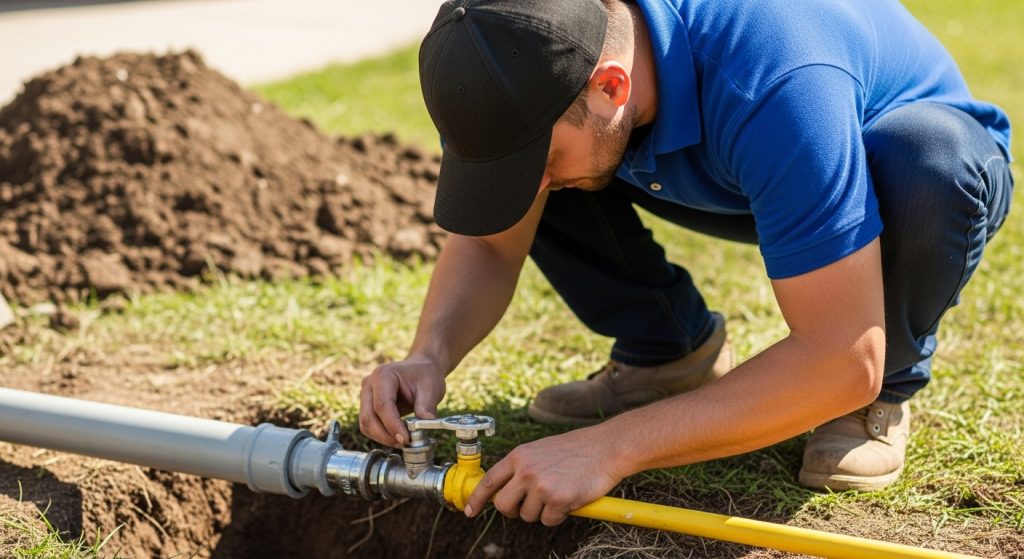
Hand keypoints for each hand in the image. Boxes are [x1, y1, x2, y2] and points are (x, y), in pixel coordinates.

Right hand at [359, 355, 445, 446]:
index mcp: (383, 375)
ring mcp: (366, 396)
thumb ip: (426, 407)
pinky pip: (369, 426)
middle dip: (385, 435)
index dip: (392, 425)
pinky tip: (397, 436)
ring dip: (382, 437)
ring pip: (366, 424)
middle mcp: (369, 385)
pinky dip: (381, 435)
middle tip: (405, 443)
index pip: (382, 405)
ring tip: (403, 440)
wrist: (421, 369)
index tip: (406, 439)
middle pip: (368, 417)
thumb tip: (425, 427)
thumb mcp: (431, 388)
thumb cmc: (425, 375)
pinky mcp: (367, 406)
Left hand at [464, 426, 628, 525]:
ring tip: (558, 493)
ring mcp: (541, 486)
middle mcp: (526, 470)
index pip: (489, 480)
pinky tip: (569, 499)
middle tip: (528, 506)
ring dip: (541, 512)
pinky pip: (548, 521)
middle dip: (514, 510)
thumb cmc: (577, 450)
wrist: (606, 448)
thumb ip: (522, 467)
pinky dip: (558, 515)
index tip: (470, 510)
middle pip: (503, 505)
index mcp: (519, 456)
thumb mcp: (541, 451)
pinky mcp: (557, 500)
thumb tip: (504, 491)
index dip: (477, 498)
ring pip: (527, 516)